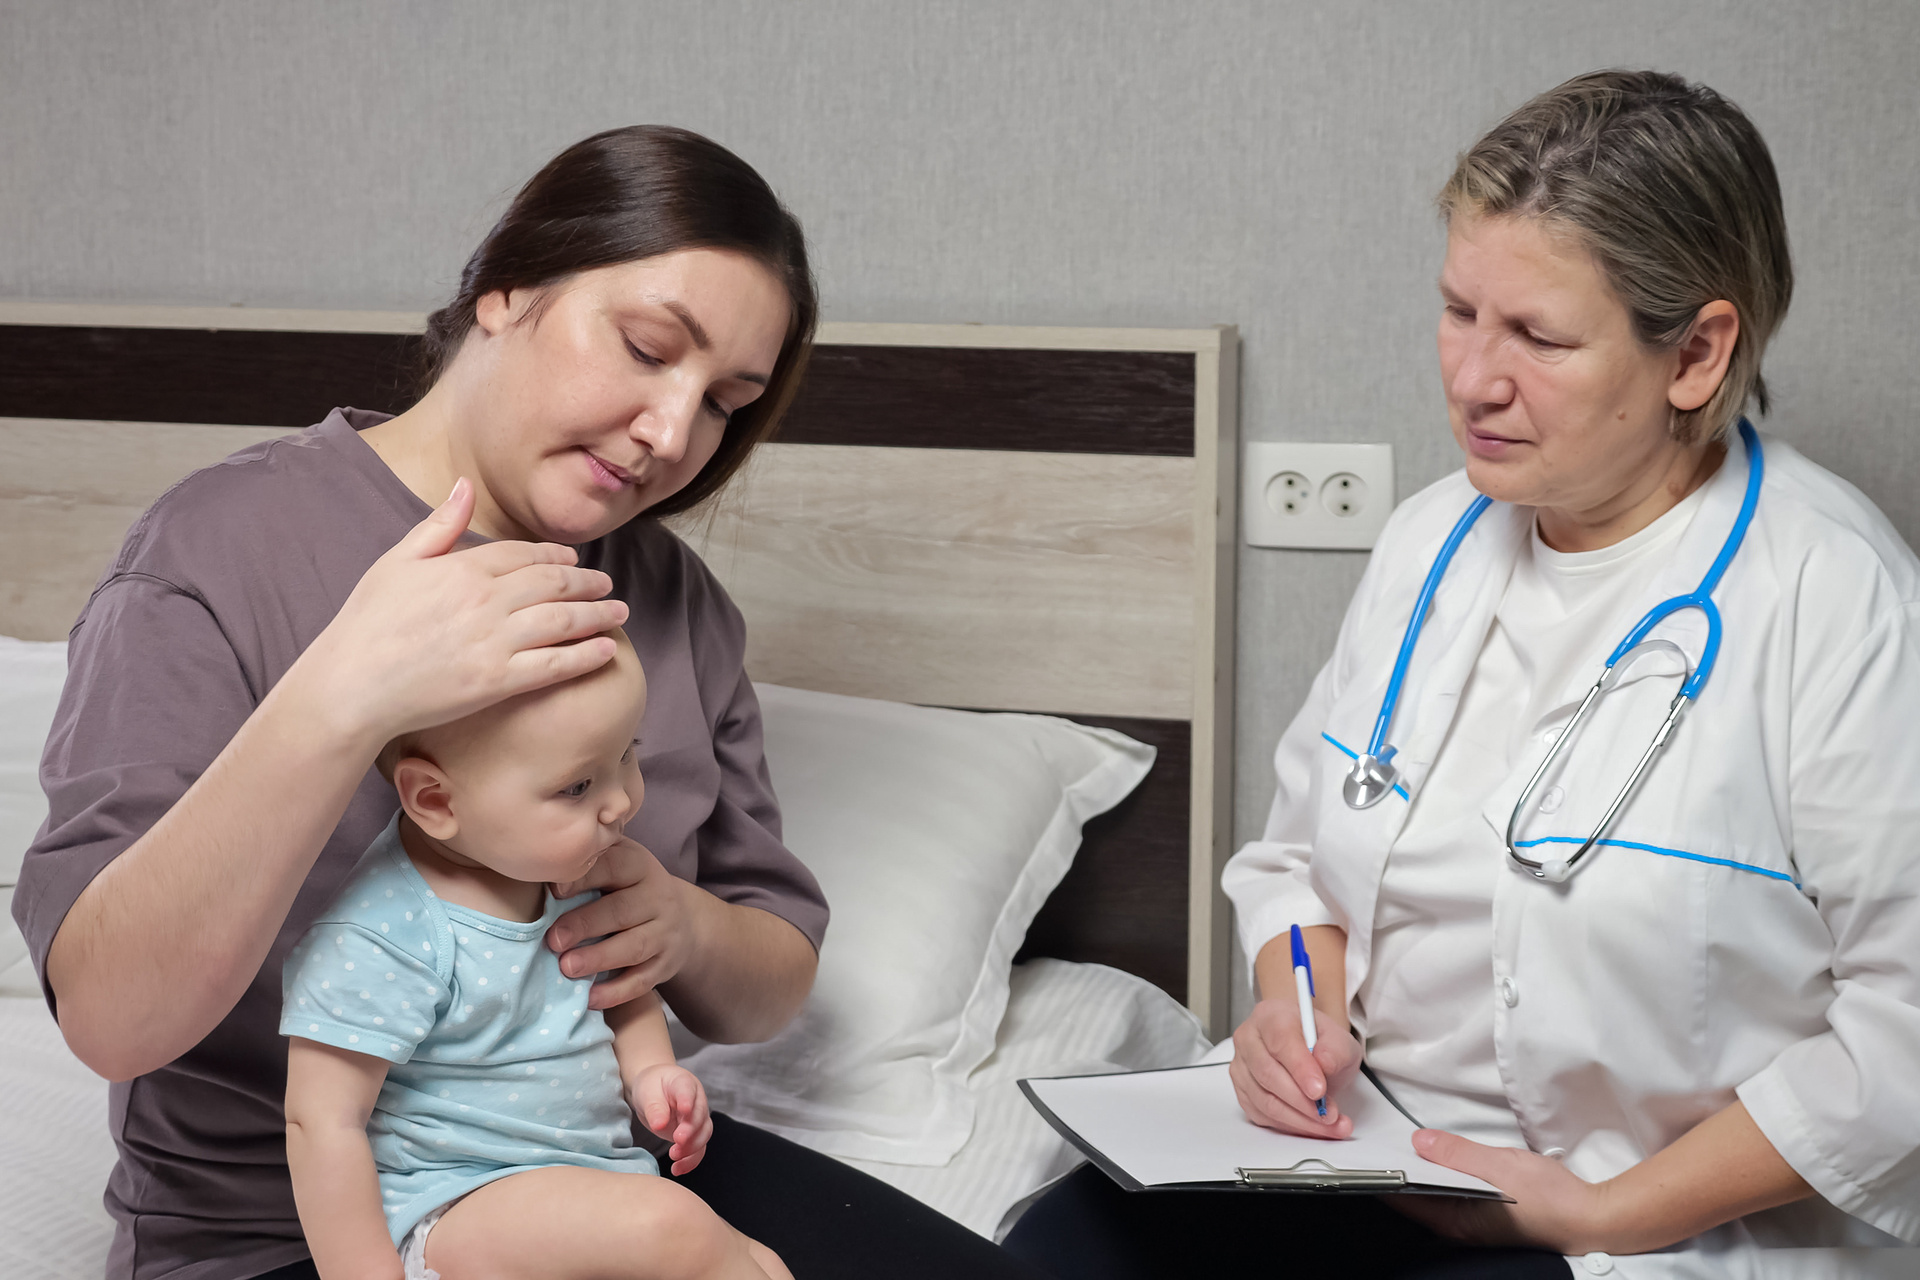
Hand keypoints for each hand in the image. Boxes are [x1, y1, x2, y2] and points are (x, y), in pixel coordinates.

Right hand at [297, 478, 629, 744]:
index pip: (525, 554)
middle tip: (607, 585)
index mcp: (463, 567)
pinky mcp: (497, 680)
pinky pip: (554, 664)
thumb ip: (439, 525)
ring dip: (597, 615)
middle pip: (553, 582)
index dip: (556, 556)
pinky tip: (606, 650)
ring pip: (562, 620)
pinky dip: (585, 655)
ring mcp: (494, 640)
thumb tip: (464, 484)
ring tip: (618, 612)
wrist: (351, 684)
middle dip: (587, 582)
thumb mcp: (397, 561)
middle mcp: (485, 599)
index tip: (574, 560)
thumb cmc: (368, 624)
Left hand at [548, 838, 698, 1008]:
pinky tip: (590, 998)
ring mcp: (665, 933)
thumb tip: (537, 865)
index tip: (553, 891)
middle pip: (622, 910)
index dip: (584, 878)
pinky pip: (643, 981)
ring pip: (634, 947)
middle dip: (585, 925)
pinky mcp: (666, 964)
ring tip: (567, 967)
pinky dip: (616, 992)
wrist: (679, 918)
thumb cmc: (627, 888)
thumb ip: (587, 862)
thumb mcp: (617, 862)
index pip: (613, 867)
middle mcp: (657, 897)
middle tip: (553, 939)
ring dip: (599, 958)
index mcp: (639, 866)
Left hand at [627, 1063, 712, 1175]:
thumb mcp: (647, 1092)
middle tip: (677, 1140)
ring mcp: (697, 1118)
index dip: (687, 1100)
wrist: (654, 1091)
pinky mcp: (693, 1135)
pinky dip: (690, 1161)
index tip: (684, 1110)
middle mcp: (696, 1101)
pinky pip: (697, 1149)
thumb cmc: (651, 1086)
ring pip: (703, 1134)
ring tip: (674, 1156)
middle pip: (699, 1116)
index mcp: (683, 1083)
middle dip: (690, 1130)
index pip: (688, 1090)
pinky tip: (677, 1170)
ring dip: (691, 1148)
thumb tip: (659, 1125)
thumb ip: (654, 1107)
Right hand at [1229, 996, 1362, 1137]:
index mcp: (1271, 1016)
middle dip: (1303, 1102)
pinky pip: (1263, 1116)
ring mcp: (1242, 1067)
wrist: (1310, 1052)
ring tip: (1328, 1124)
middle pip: (1268, 1075)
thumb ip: (1335, 1049)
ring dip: (1300, 1119)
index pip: (1280, 1041)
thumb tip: (1324, 1062)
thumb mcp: (1339, 1040)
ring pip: (1265, 1101)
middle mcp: (1249, 1039)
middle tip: (1328, 1114)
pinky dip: (1291, 1126)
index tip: (1320, 1091)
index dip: (1300, 1069)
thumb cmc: (1319, 1042)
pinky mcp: (1243, 1093)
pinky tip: (1312, 1126)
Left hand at [1393, 1130, 1610, 1253]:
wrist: (1590, 1218)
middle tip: (1385, 1137)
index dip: (1382, 1172)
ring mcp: (1470, 1224)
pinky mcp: (1483, 1217)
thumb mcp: (1500, 1166)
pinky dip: (1441, 1174)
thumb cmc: (1550, 1198)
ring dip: (1421, 1169)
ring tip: (1408, 1141)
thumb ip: (1458, 1154)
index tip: (1367, 1147)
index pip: (1402, 1198)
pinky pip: (1450, 1193)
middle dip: (1399, 1167)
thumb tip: (1419, 1142)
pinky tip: (1441, 1157)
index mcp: (1455, 1222)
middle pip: (1413, 1197)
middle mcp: (1457, 1228)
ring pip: (1432, 1194)